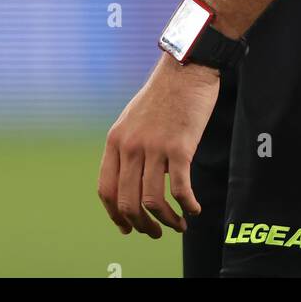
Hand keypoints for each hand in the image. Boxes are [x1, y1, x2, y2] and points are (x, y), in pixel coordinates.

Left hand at [97, 53, 219, 237]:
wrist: (186, 68)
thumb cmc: (164, 93)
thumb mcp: (134, 118)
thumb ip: (130, 147)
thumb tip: (136, 180)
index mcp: (116, 140)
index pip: (106, 190)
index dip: (115, 215)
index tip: (127, 227)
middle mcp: (131, 146)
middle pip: (128, 202)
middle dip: (141, 225)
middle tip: (155, 233)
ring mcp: (154, 147)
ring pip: (152, 202)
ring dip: (166, 222)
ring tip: (178, 226)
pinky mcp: (180, 147)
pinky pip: (180, 190)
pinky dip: (187, 206)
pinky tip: (194, 209)